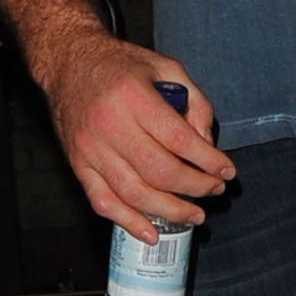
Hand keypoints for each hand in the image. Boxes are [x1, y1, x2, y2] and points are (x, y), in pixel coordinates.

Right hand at [34, 28, 237, 243]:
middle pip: (160, 172)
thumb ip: (194, 102)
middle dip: (195, 187)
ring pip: (134, 193)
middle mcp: (111, 126)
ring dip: (170, 210)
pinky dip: (128, 222)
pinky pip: (103, 201)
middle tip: (215, 189)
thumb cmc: (120, 65)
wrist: (69, 63)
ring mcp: (92, 149)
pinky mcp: (78, 164)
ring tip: (194, 214)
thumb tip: (206, 142)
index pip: (180, 140)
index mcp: (135, 98)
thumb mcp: (166, 67)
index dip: (209, 161)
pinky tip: (151, 231)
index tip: (226, 170)